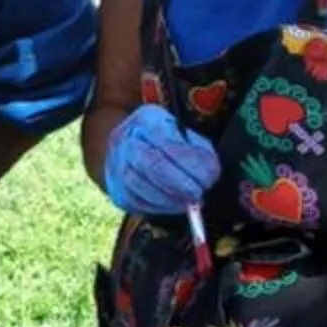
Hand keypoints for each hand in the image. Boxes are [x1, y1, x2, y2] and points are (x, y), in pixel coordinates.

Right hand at [103, 103, 220, 214]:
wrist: (128, 148)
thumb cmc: (163, 139)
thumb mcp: (180, 131)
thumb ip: (196, 147)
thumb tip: (209, 173)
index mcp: (146, 119)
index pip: (168, 140)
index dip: (190, 161)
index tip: (209, 176)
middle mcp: (125, 140)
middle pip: (152, 164)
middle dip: (181, 183)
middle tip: (199, 192)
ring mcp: (117, 166)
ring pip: (143, 186)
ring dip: (172, 198)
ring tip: (190, 201)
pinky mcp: (118, 191)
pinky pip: (138, 202)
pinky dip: (161, 207)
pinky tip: (175, 204)